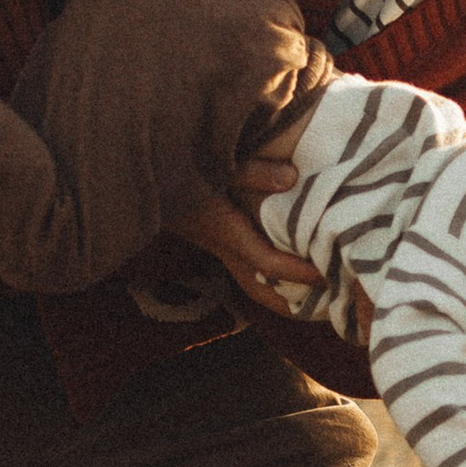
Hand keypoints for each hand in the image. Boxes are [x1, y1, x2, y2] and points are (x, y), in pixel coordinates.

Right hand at [172, 169, 319, 312]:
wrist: (139, 172)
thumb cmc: (177, 162)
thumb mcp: (217, 162)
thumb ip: (253, 171)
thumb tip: (293, 177)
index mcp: (223, 230)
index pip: (266, 262)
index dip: (297, 271)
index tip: (325, 272)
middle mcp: (219, 243)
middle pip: (257, 288)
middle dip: (289, 302)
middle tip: (326, 304)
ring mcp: (214, 241)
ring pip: (250, 280)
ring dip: (278, 292)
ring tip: (314, 297)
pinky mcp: (212, 234)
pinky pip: (244, 266)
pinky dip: (266, 274)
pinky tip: (287, 270)